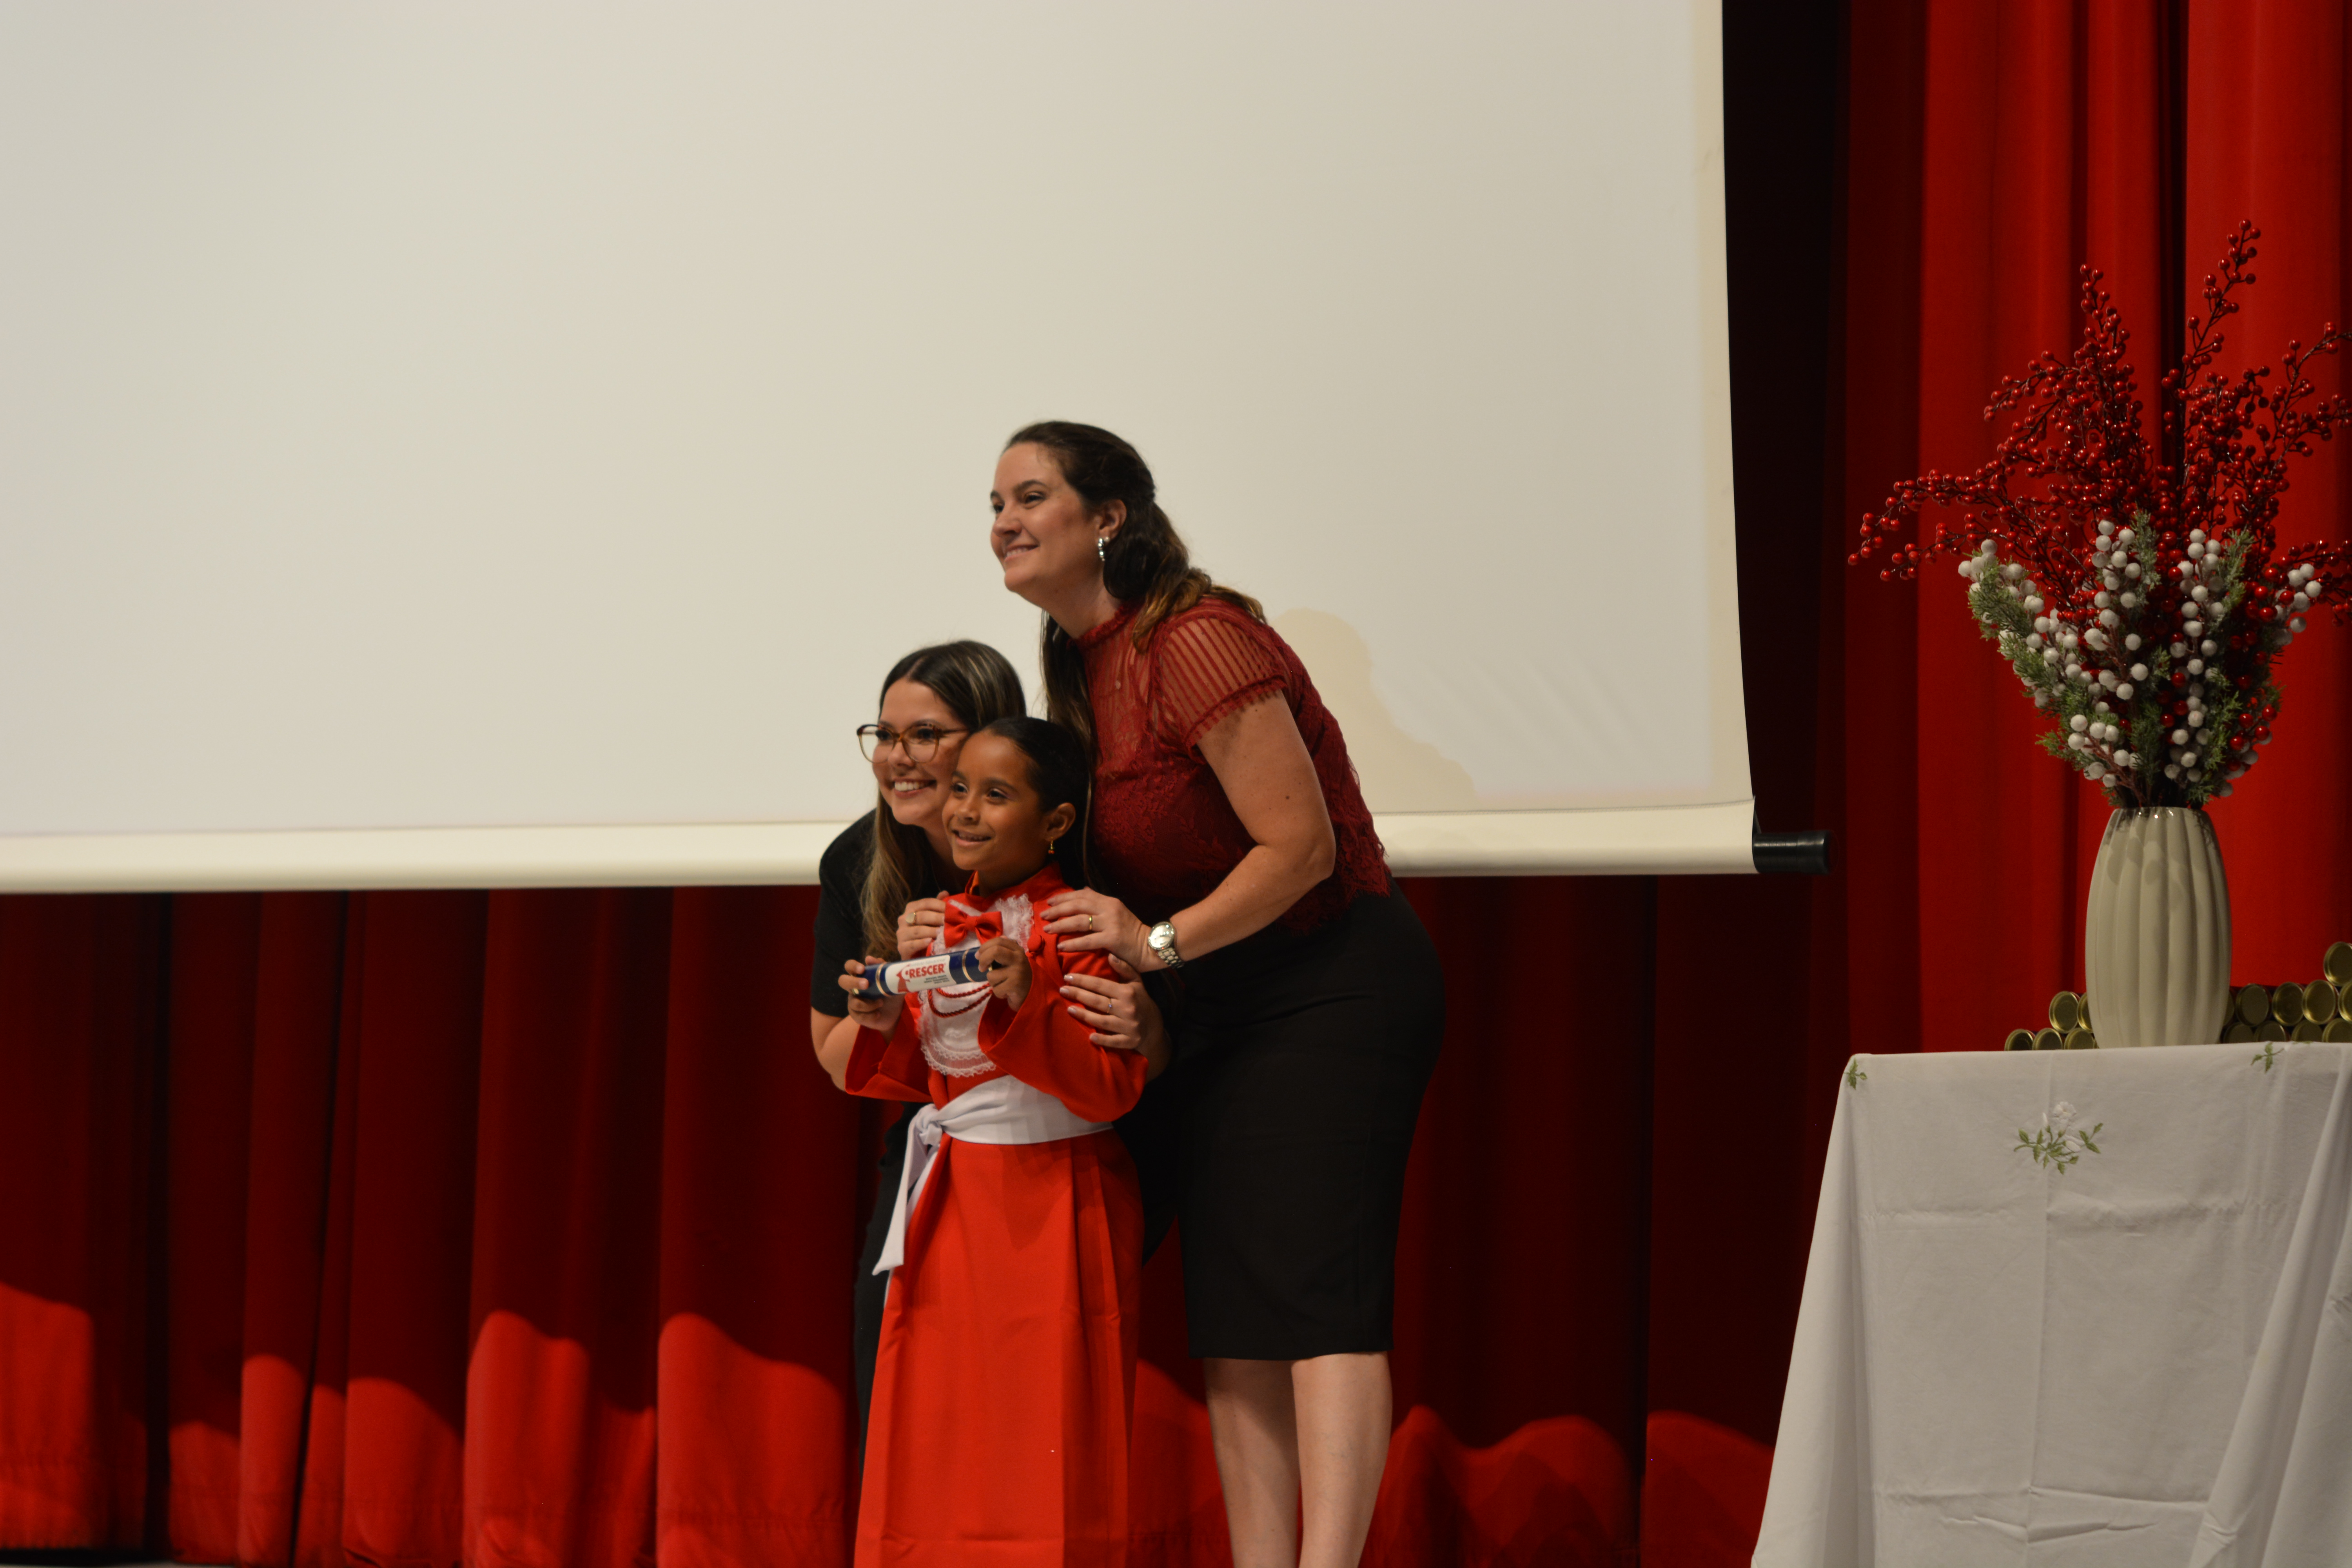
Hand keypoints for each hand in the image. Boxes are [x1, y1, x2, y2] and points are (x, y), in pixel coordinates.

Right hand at [838, 958, 903, 1034]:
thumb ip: (882, 967)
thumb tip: (869, 959)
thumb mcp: (891, 979)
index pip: (849, 966)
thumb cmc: (891, 992)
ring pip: (854, 1002)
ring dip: (869, 1004)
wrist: (896, 1012)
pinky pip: (859, 1016)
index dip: (853, 966)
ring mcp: (853, 1001)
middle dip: (853, 982)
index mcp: (861, 976)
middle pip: (842, 981)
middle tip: (866, 984)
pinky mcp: (856, 1015)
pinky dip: (870, 1015)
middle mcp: (854, 987)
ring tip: (881, 1003)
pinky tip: (878, 1014)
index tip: (862, 969)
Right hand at [896, 896, 947, 959]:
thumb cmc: (927, 932)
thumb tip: (945, 893)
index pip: (926, 903)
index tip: (952, 910)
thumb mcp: (933, 918)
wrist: (917, 954)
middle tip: (948, 922)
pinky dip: (921, 943)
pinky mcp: (901, 948)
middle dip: (936, 918)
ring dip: (930, 931)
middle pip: (921, 916)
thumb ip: (937, 905)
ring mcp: (901, 934)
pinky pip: (911, 944)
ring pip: (916, 930)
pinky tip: (930, 942)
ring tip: (941, 933)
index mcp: (911, 909)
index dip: (939, 905)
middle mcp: (904, 919)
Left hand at [974, 936, 1030, 1008]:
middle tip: (981, 968)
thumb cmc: (1019, 975)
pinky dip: (998, 992)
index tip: (978, 955)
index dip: (985, 947)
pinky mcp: (1015, 985)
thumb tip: (1002, 935)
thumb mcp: (1015, 959)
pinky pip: (996, 988)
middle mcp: (1019, 958)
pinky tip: (1006, 992)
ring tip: (1002, 984)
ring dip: (992, 982)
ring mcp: (1017, 972)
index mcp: (1018, 950)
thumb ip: (1007, 948)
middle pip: (995, 951)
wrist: (1033, 993)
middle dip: (983, 959)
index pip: (999, 941)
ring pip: (991, 975)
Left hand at [1042, 888, 1157, 971]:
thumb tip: (1083, 889)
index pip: (1082, 895)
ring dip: (1060, 925)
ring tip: (1047, 929)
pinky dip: (1072, 943)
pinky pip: (1087, 940)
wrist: (1151, 946)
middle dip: (1057, 909)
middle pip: (1077, 905)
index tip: (1049, 901)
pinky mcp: (1112, 938)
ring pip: (1080, 921)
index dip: (1064, 897)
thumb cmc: (1132, 932)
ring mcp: (1111, 923)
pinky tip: (1061, 946)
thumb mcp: (1117, 911)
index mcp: (1109, 901)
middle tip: (1043, 915)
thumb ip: (1099, 902)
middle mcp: (1109, 909)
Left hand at [1062, 954, 1170, 1078]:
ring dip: (1084, 1015)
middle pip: (1097, 1001)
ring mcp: (1128, 1026)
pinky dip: (1102, 1039)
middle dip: (1078, 995)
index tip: (1067, 977)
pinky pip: (1113, 1041)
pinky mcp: (1129, 1041)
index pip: (1101, 985)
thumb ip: (1124, 968)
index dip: (1083, 981)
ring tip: (1068, 1009)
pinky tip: (1090, 1036)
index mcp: (1128, 992)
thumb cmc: (1141, 1001)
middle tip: (1062, 990)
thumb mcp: (1137, 983)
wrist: (1155, 1028)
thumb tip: (1110, 955)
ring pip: (1102, 1020)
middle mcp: (1128, 1008)